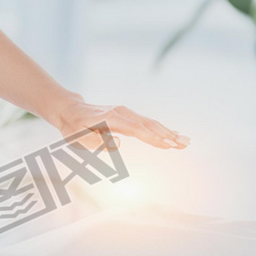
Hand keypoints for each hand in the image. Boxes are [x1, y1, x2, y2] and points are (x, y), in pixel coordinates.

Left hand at [55, 98, 190, 150]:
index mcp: (111, 119)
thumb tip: (119, 143)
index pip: (137, 130)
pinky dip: (161, 129)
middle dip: (168, 135)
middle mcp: (121, 113)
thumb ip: (96, 143)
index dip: (153, 138)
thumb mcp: (78, 138)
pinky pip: (146, 123)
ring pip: (151, 123)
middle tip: (184, 144)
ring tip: (185, 142)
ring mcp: (125, 113)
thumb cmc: (74, 127)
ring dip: (168, 132)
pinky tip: (173, 134)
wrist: (71, 111)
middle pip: (149, 124)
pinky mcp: (127, 115)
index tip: (168, 145)